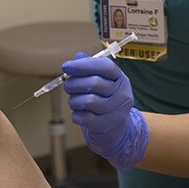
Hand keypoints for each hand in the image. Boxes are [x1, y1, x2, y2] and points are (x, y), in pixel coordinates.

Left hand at [62, 53, 148, 171]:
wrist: (117, 131)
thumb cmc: (106, 101)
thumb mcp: (104, 82)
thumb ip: (91, 68)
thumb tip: (78, 56)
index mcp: (121, 79)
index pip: (105, 66)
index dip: (84, 65)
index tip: (66, 66)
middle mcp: (122, 94)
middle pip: (94, 83)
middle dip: (74, 83)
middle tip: (67, 86)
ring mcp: (116, 112)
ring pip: (87, 101)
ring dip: (74, 100)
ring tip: (74, 101)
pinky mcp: (106, 126)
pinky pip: (84, 118)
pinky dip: (76, 115)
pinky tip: (78, 113)